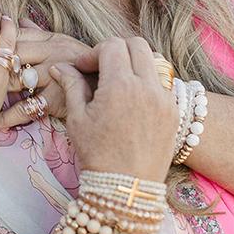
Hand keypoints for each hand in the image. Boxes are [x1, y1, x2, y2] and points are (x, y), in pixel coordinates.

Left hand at [0, 20, 87, 129]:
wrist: (112, 86)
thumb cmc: (84, 65)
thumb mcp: (64, 43)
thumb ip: (39, 33)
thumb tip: (18, 20)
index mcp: (49, 38)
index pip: (12, 35)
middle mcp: (51, 52)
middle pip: (9, 54)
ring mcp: (55, 75)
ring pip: (14, 80)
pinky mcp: (57, 99)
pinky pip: (25, 109)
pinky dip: (5, 118)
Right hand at [50, 37, 178, 181]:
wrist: (126, 188)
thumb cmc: (97, 155)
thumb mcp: (77, 119)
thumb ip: (72, 85)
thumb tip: (61, 67)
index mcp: (120, 85)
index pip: (111, 46)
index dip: (93, 52)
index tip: (82, 68)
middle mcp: (147, 87)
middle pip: (136, 44)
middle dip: (115, 50)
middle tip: (100, 68)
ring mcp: (164, 98)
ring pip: (154, 60)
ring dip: (134, 63)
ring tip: (116, 82)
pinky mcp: (173, 111)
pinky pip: (163, 82)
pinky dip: (147, 80)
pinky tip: (131, 99)